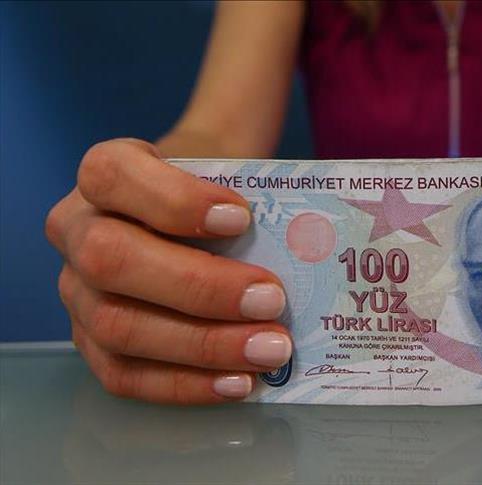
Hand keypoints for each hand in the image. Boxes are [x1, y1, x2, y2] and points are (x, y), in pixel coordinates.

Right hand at [45, 139, 291, 403]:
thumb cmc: (217, 193)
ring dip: (202, 345)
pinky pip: (124, 375)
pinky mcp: (91, 343)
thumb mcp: (228, 174)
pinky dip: (186, 384)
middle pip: (111, 259)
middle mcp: (75, 229)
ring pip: (117, 326)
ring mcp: (76, 292)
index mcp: (104, 174)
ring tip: (270, 349)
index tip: (242, 217)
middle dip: (199, 286)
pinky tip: (239, 382)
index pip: (112, 175)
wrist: (199, 216)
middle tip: (272, 299)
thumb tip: (305, 249)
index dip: (174, 200)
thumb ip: (251, 197)